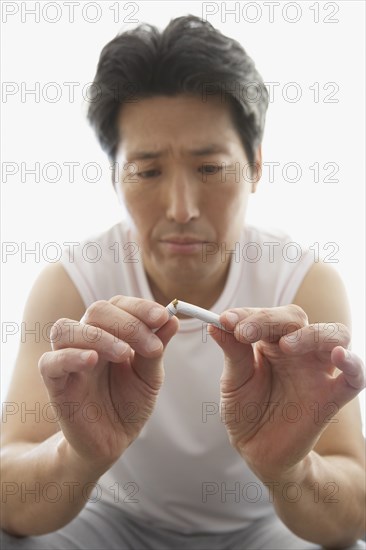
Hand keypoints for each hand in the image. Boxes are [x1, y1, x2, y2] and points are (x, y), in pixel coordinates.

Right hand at [39, 296, 178, 473]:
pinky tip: (92, 360)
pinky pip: (50, 362)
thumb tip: (172, 319)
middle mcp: (87, 341)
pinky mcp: (55, 385)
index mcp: (110, 334)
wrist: (112, 441)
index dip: (140, 307)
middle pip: (96, 311)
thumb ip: (156, 348)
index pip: (118, 305)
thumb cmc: (129, 404)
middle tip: (151, 346)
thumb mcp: (149, 376)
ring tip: (124, 354)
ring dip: (100, 336)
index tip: (162, 316)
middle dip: (128, 323)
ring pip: (66, 329)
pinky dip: (70, 356)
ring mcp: (68, 360)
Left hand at [208, 305, 364, 481]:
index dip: (247, 314)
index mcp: (272, 342)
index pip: (267, 316)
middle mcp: (298, 350)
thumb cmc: (246, 411)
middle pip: (297, 318)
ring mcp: (317, 371)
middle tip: (243, 332)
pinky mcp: (332, 397)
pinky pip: (355, 376)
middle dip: (269, 319)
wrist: (258, 452)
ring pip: (334, 334)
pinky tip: (340, 356)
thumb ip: (232, 353)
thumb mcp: (234, 382)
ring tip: (286, 345)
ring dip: (311, 334)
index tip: (225, 320)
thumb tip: (214, 324)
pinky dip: (353, 363)